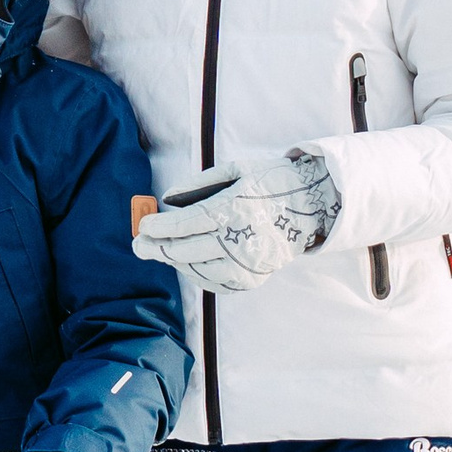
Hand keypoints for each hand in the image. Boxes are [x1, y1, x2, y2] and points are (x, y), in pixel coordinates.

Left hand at [133, 148, 337, 295]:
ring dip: (174, 261)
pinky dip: (194, 272)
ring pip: (195, 269)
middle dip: (156, 249)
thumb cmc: (271, 182)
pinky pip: (213, 281)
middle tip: (138, 245)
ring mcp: (246, 265)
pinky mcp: (250, 280)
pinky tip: (186, 262)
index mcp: (234, 209)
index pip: (185, 225)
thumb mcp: (236, 169)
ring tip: (162, 250)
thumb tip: (166, 198)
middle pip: (184, 251)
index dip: (159, 228)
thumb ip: (199, 183)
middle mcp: (239, 241)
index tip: (143, 226)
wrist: (312, 208)